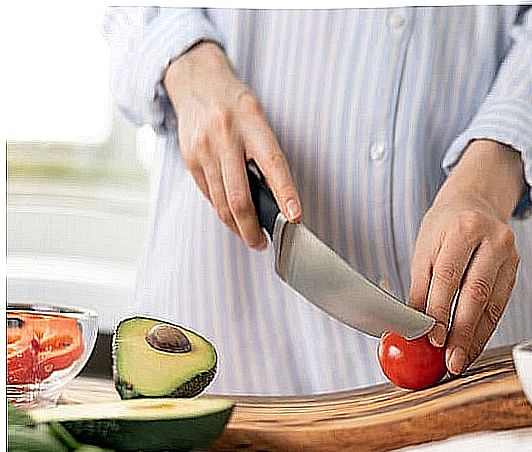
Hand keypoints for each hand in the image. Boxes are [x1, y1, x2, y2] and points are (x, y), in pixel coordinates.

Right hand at [163, 41, 300, 249]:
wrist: (196, 81)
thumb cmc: (235, 104)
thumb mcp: (259, 119)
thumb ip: (267, 154)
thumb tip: (279, 199)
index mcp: (252, 123)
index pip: (273, 164)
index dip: (286, 194)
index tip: (295, 217)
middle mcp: (225, 137)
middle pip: (239, 197)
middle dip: (252, 228)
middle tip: (263, 243)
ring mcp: (204, 150)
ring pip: (221, 203)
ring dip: (237, 226)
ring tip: (250, 236)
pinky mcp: (189, 159)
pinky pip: (209, 195)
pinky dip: (222, 210)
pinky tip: (232, 217)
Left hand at [408, 140, 524, 374]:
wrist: (476, 203)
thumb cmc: (445, 227)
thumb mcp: (425, 249)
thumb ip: (420, 288)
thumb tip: (412, 327)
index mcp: (464, 228)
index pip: (449, 276)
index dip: (440, 311)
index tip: (433, 340)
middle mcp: (492, 239)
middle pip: (476, 293)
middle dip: (462, 333)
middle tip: (451, 361)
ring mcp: (509, 254)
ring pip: (493, 304)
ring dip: (476, 338)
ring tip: (461, 360)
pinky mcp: (516, 269)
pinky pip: (500, 305)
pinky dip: (485, 329)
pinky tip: (474, 345)